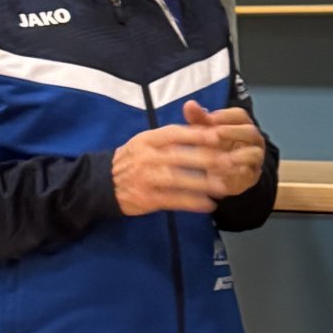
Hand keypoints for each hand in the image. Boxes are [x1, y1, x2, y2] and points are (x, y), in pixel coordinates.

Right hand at [112, 122, 230, 215]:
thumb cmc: (132, 159)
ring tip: (224, 187)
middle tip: (230, 162)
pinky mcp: (146, 198)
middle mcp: (146, 157)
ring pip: (177, 179)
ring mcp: (145, 178)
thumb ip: (172, 137)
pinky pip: (172, 200)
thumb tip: (204, 127)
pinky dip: (191, 203)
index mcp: (148, 140)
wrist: (102, 183)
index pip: (175, 133)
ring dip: (202, 183)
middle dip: (206, 159)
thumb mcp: (146, 142)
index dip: (198, 134)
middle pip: (179, 156)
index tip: (221, 136)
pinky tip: (208, 205)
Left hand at [183, 101, 264, 196]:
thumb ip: (199, 118)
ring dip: (239, 155)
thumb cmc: (214, 147)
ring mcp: (255, 158)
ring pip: (255, 154)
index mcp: (242, 125)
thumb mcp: (205, 131)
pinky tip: (220, 173)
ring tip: (221, 157)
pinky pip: (248, 173)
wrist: (221, 174)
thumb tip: (189, 104)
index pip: (240, 115)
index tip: (210, 118)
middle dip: (232, 132)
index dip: (225, 115)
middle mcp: (253, 140)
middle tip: (215, 134)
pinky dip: (235, 173)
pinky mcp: (251, 176)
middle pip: (250, 131)